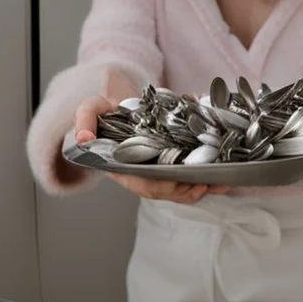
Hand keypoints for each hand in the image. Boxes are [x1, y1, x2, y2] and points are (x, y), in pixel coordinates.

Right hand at [72, 85, 227, 203]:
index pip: (142, 182)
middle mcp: (136, 175)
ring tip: (219, 185)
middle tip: (209, 183)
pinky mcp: (164, 169)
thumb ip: (84, 120)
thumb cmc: (104, 113)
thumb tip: (83, 138)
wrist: (113, 111)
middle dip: (187, 190)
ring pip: (175, 191)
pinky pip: (182, 183)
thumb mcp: (89, 110)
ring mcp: (150, 174)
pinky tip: (218, 180)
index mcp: (120, 166)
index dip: (162, 184)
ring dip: (198, 190)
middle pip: (164, 191)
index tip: (180, 180)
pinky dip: (200, 183)